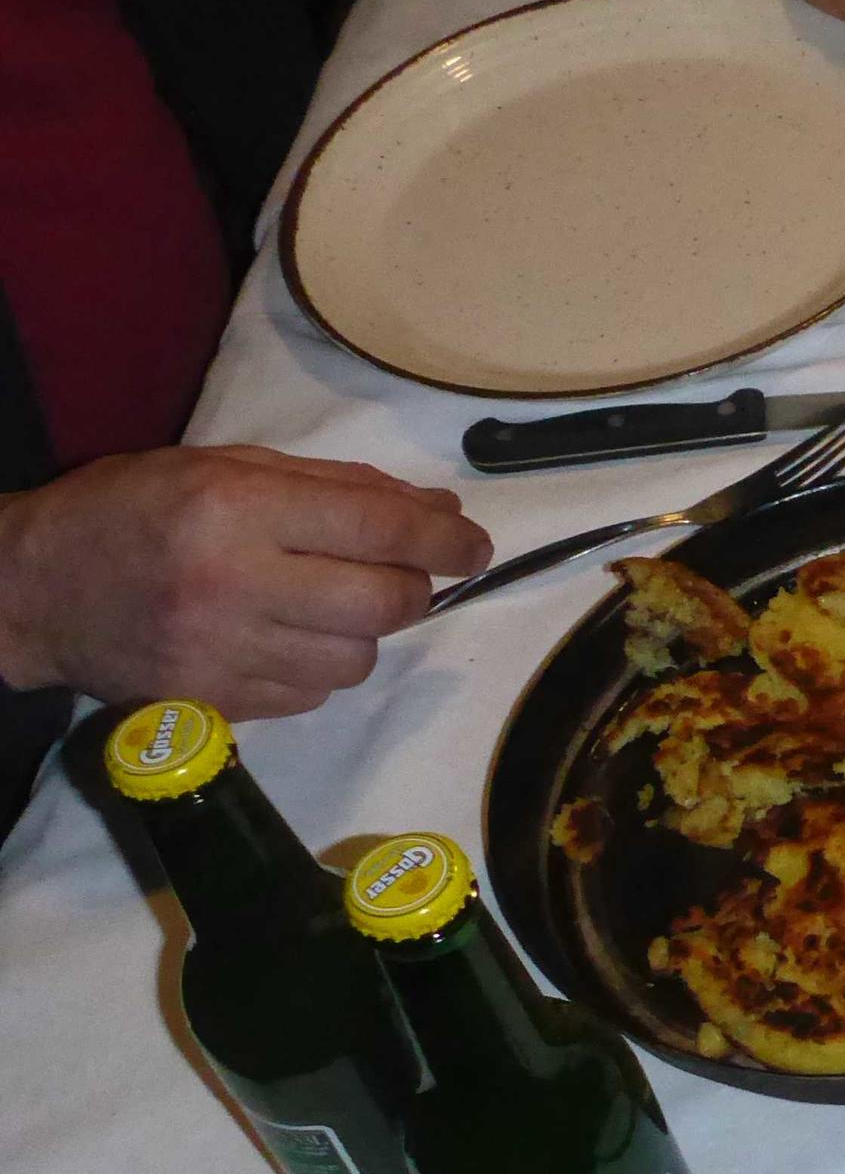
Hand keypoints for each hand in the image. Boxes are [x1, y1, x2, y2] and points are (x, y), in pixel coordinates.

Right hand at [0, 448, 491, 718]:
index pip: (383, 532)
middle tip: (399, 576)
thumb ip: (339, 489)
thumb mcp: (227, 468)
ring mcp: (220, 652)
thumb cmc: (133, 509)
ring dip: (362, 634)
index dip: (448, 541)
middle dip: (413, 590)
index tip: (473, 546)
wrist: (32, 588)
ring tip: (319, 605)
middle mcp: (233, 583)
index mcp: (238, 509)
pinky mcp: (212, 705)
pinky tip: (281, 639)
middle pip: (386, 605)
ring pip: (356, 660)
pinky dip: (317, 668)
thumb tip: (439, 512)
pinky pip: (312, 695)